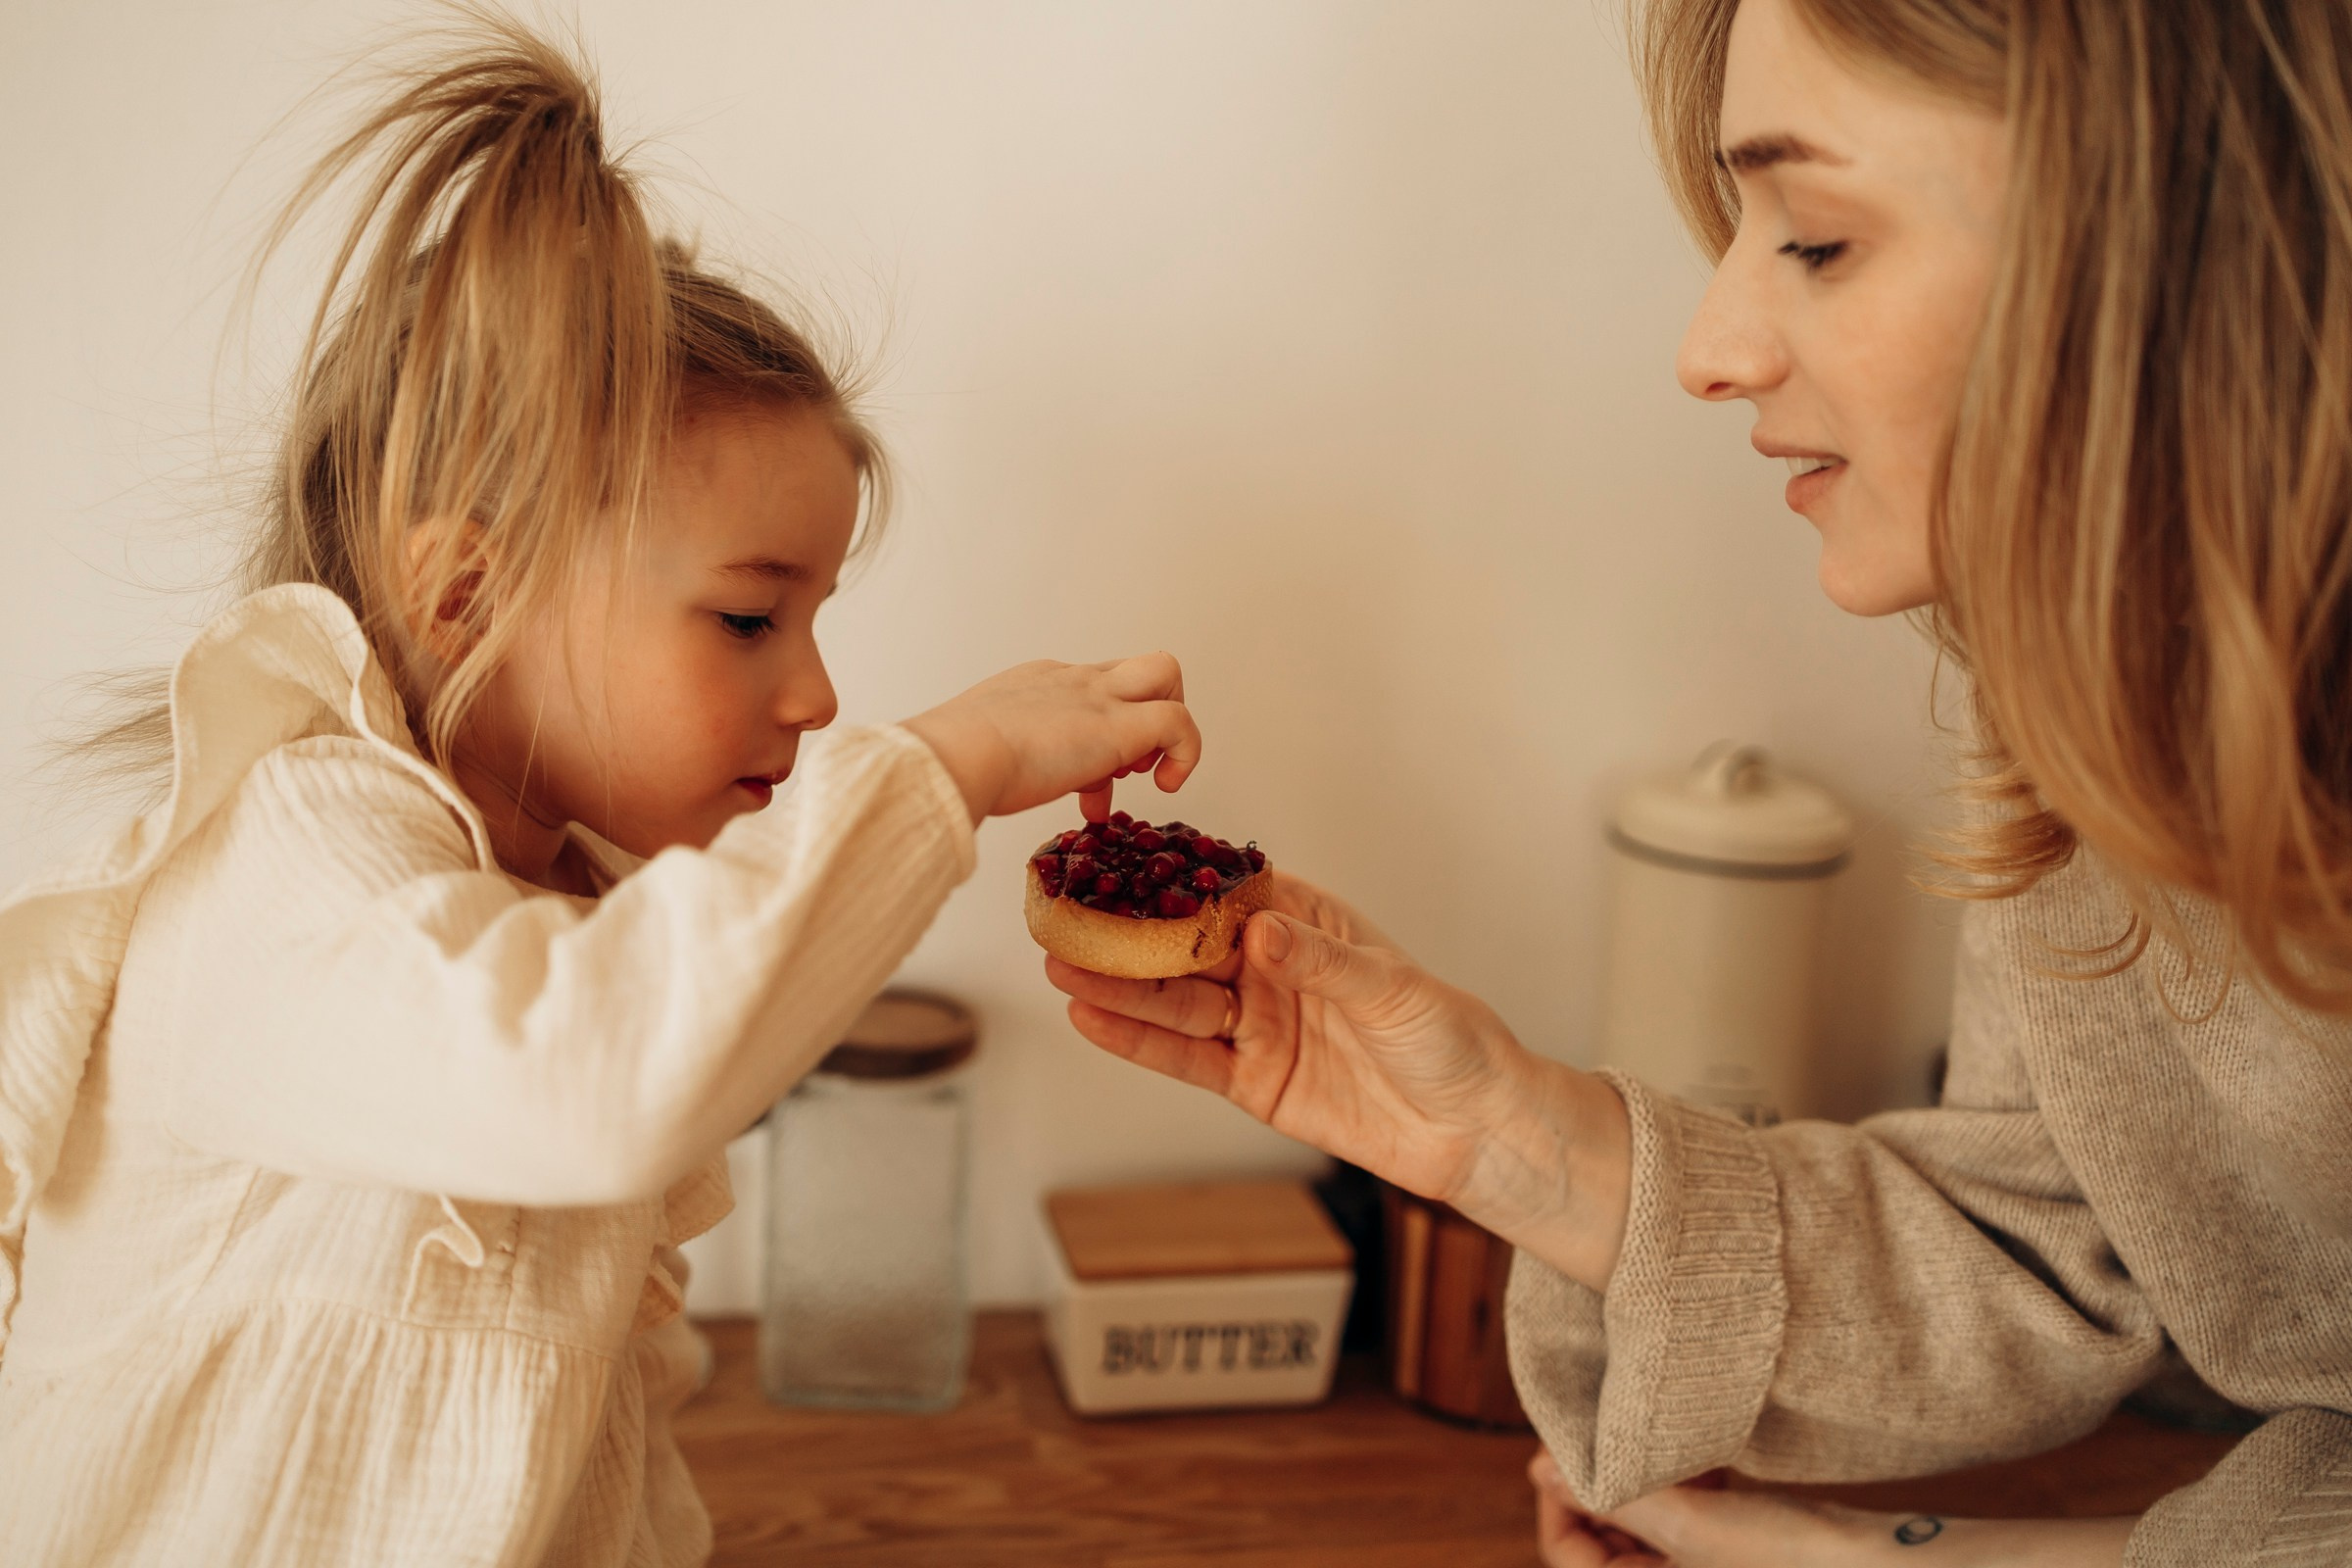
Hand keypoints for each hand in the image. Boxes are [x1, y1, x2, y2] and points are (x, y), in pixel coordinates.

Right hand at [901, 652, 1200, 823]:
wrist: (955, 756)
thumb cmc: (954, 761)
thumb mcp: (982, 751)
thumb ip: (997, 761)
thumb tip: (989, 786)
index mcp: (1039, 685)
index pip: (1090, 694)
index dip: (1099, 740)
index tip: (1086, 788)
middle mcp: (1073, 680)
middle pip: (1136, 668)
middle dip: (1147, 710)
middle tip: (1126, 763)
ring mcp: (1099, 697)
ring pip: (1165, 673)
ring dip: (1168, 724)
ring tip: (1146, 773)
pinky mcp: (1121, 725)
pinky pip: (1180, 722)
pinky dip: (1186, 755)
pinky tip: (1165, 786)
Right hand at [1047, 872, 1632, 1286]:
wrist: (1474, 1132)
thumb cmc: (1451, 1042)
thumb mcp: (1392, 991)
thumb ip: (1320, 961)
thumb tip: (1257, 929)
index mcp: (1309, 925)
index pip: (1230, 892)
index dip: (1175, 877)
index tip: (1119, 860)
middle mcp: (1274, 968)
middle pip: (1188, 946)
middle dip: (1128, 933)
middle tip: (1066, 916)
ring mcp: (1258, 1025)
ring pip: (1176, 1000)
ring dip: (1119, 985)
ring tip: (1062, 964)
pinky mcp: (1251, 1081)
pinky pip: (1186, 1057)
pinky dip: (1138, 1041)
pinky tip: (1092, 1018)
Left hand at [1532, 1451, 1867, 1566]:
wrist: (1883, 1566)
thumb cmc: (1790, 1559)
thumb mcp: (1690, 1525)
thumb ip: (1613, 1497)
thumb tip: (1541, 1468)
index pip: (1567, 1553)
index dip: (1559, 1498)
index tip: (1565, 1446)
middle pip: (1600, 1541)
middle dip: (1603, 1486)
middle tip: (1611, 1431)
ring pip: (1643, 1527)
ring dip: (1644, 1483)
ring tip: (1660, 1441)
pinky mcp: (1734, 1557)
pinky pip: (1684, 1525)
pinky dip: (1682, 1490)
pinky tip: (1699, 1458)